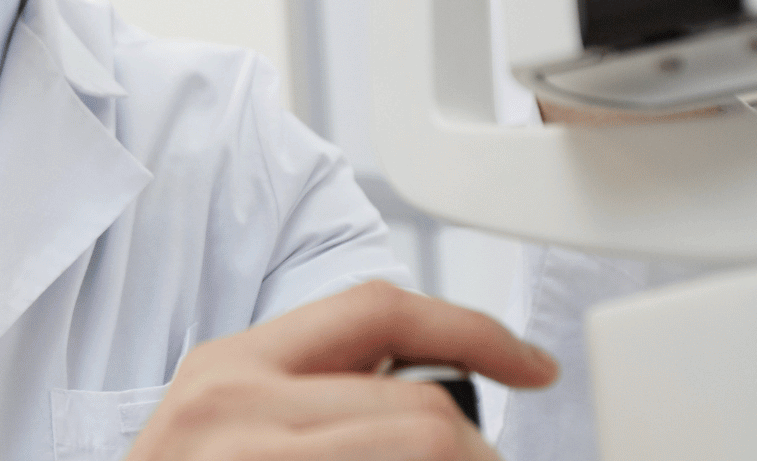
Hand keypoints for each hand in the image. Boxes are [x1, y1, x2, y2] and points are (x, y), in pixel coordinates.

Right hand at [125, 280, 557, 459]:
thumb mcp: (224, 429)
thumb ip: (308, 396)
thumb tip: (428, 401)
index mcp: (229, 368)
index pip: (379, 309)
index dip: (475, 329)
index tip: (532, 364)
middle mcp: (235, 408)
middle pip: (422, 407)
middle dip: (475, 451)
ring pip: (429, 450)